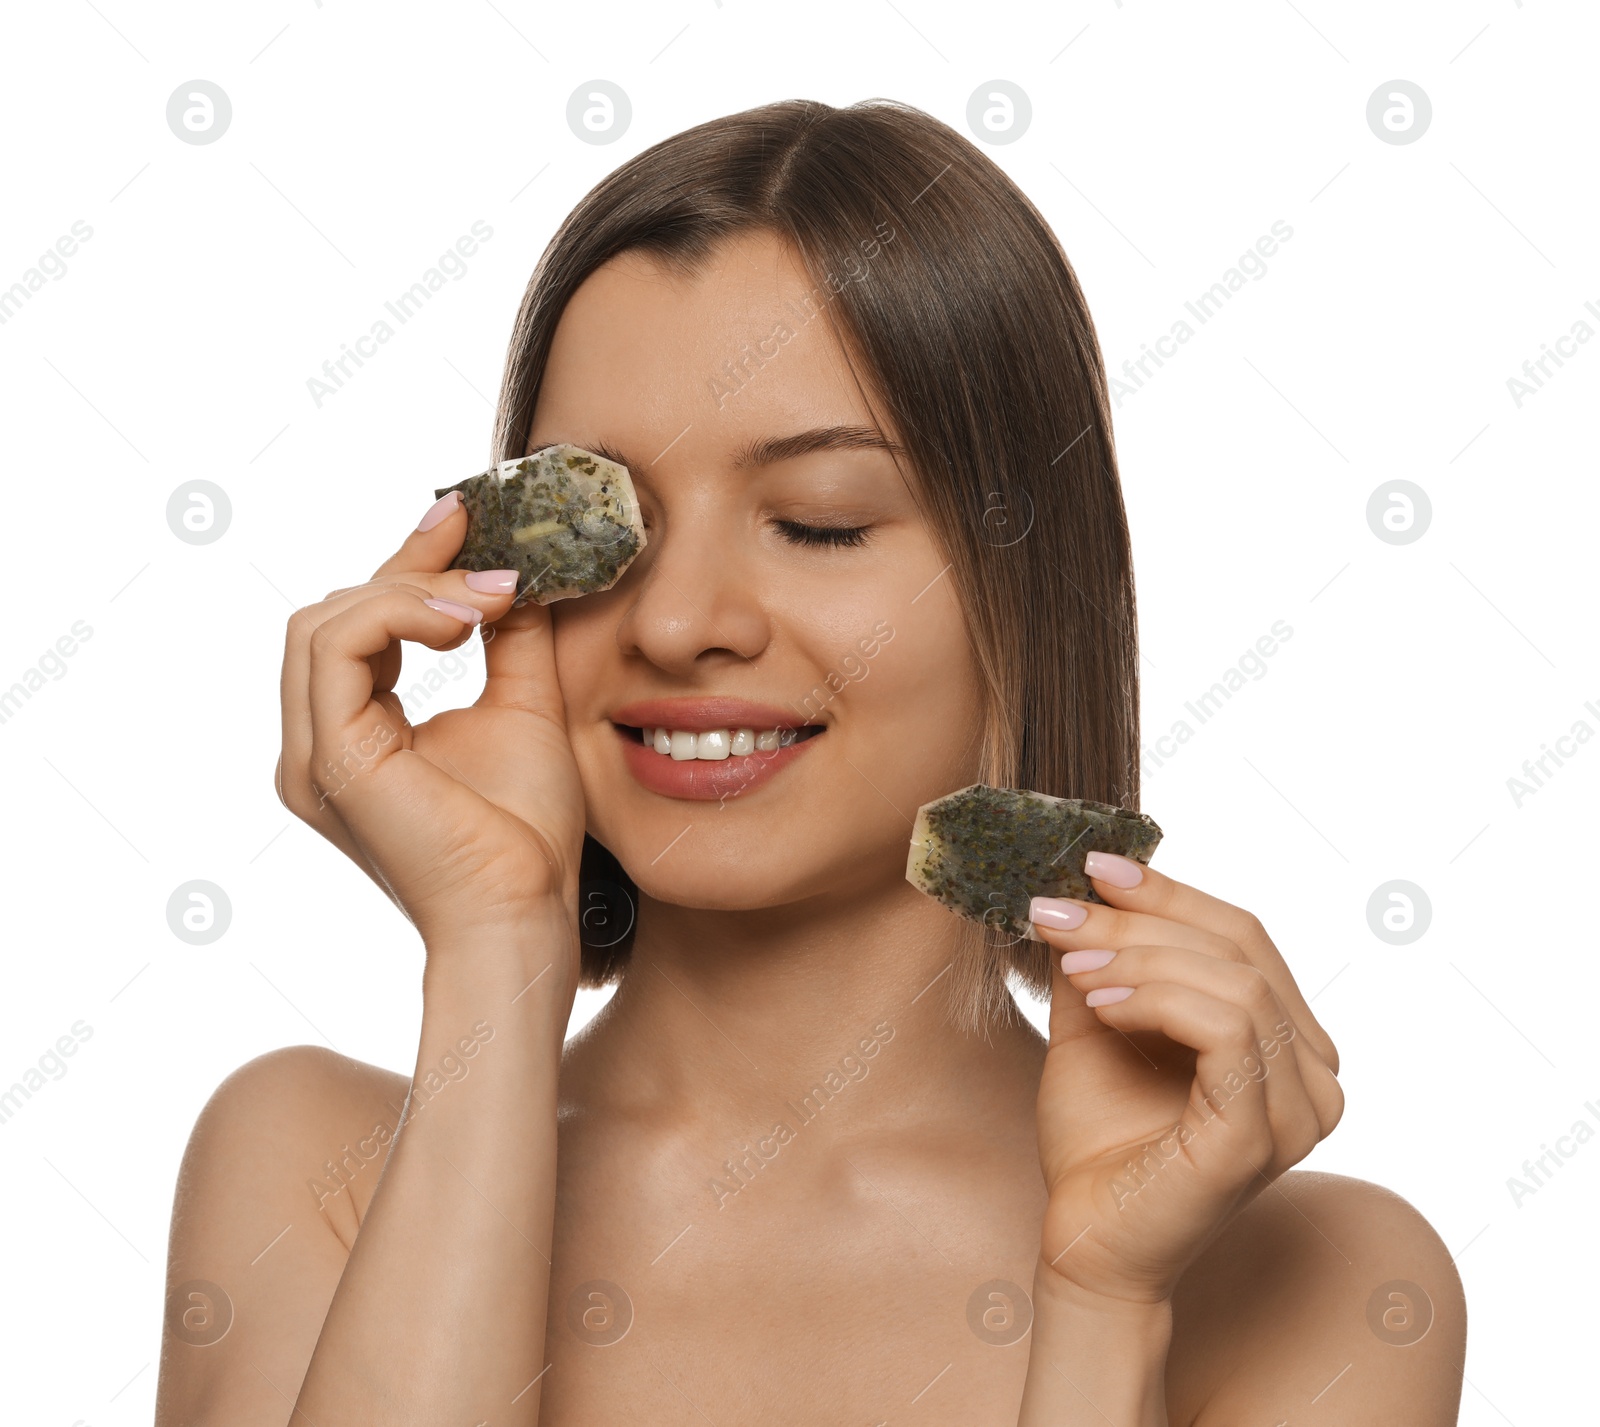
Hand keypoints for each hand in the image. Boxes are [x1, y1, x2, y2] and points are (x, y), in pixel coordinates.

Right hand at [274, 492, 587, 959]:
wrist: (525, 911)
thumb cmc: (526, 833)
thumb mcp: (524, 707)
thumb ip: (512, 639)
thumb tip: (517, 569)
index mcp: (355, 733)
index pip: (361, 624)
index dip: (410, 564)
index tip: (464, 514)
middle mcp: (318, 742)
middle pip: (334, 612)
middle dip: (411, 569)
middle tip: (484, 547)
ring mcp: (313, 754)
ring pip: (325, 621)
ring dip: (411, 591)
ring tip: (489, 600)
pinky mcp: (330, 759)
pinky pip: (336, 647)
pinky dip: (398, 616)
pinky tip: (466, 621)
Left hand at [1029, 854, 1343, 1304]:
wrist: (1083, 1238)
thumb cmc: (1097, 1139)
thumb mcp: (1099, 1022)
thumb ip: (1107, 957)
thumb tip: (1087, 884)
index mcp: (1289, 1041)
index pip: (1243, 936)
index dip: (1172, 892)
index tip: (1096, 863)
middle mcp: (1313, 1075)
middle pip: (1240, 949)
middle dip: (1143, 919)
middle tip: (1061, 911)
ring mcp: (1298, 1109)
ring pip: (1235, 982)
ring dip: (1141, 959)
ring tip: (1073, 967)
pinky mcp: (1262, 1135)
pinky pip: (1229, 1031)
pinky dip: (1158, 1000)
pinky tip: (1100, 1005)